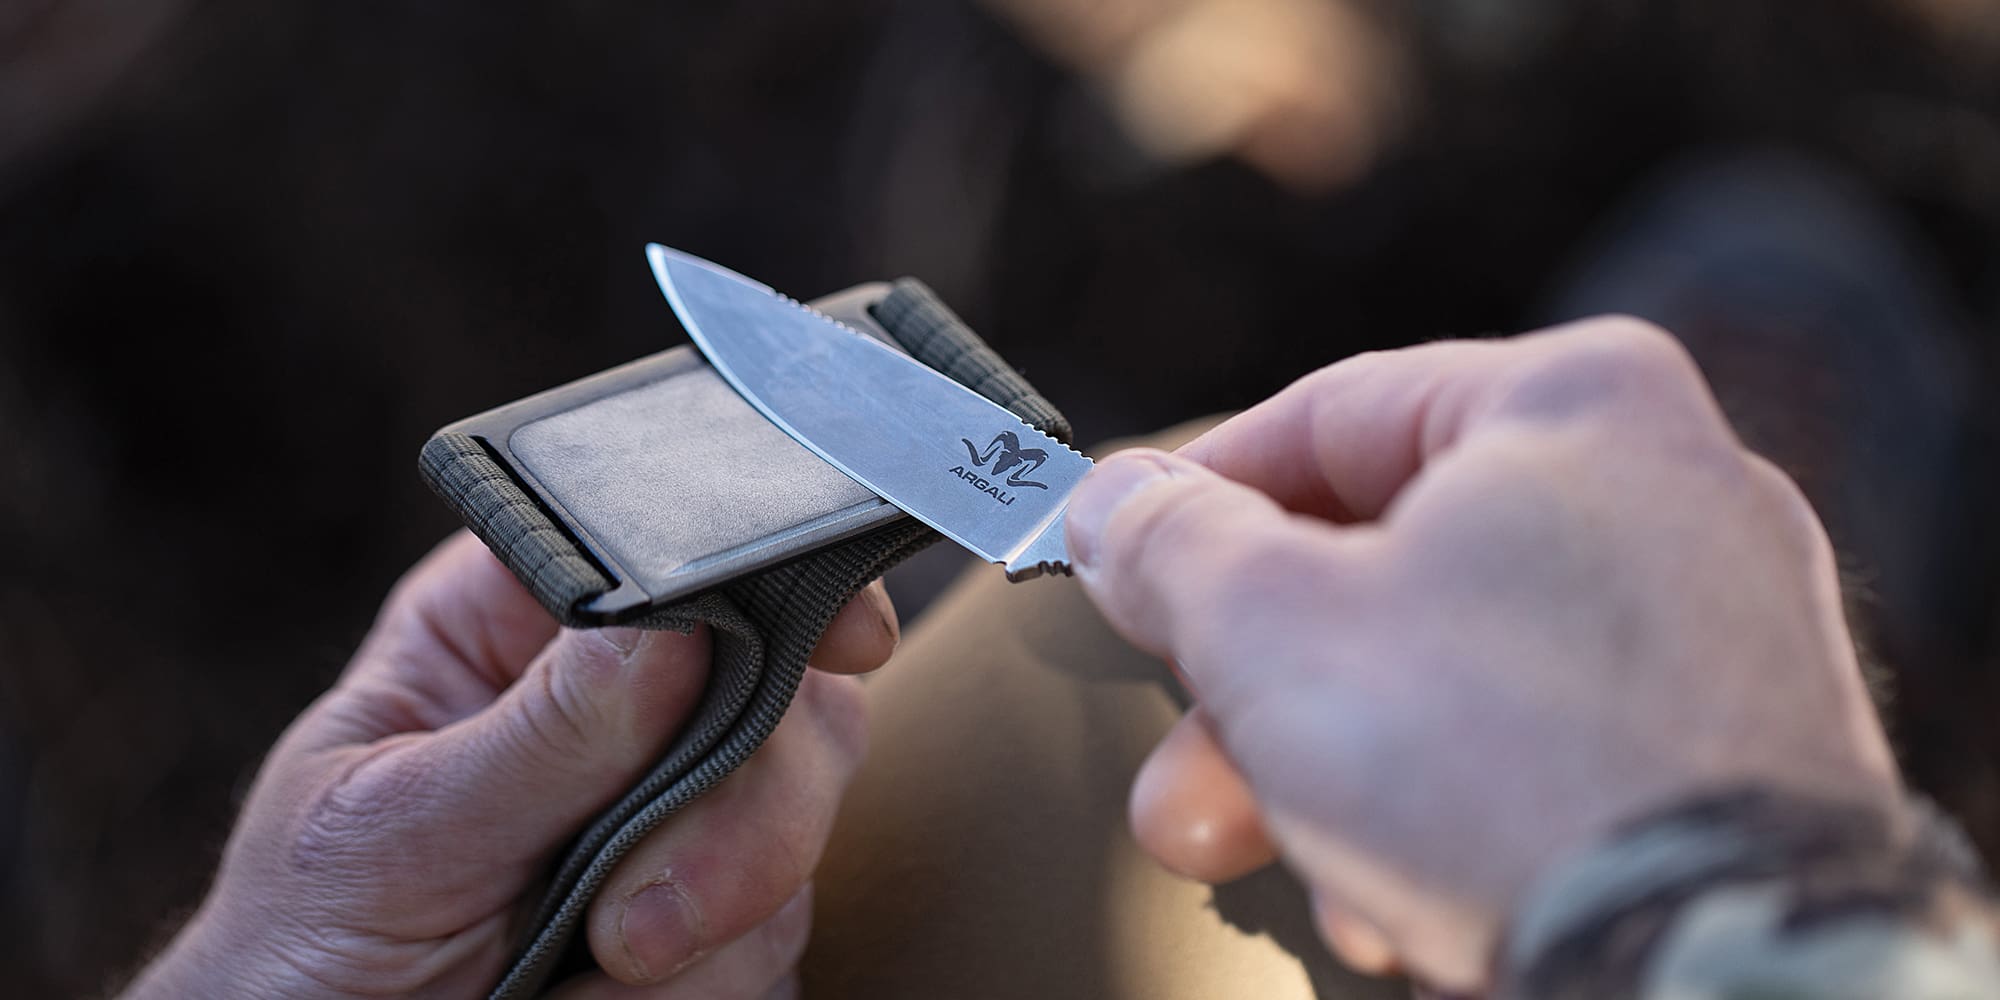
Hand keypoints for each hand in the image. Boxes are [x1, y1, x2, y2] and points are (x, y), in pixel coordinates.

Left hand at [124, 531, 899, 999]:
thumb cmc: (303, 946)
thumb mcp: (391, 833)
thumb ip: (535, 735)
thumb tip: (671, 625)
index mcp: (519, 624)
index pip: (663, 544)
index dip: (766, 568)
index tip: (837, 633)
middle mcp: (622, 700)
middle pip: (779, 679)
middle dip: (743, 802)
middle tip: (639, 917)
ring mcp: (682, 807)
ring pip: (799, 809)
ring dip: (718, 905)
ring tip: (594, 967)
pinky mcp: (719, 915)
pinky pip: (782, 928)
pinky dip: (710, 979)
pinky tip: (605, 995)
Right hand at [1065, 318, 1902, 991]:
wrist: (1714, 965)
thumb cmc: (1498, 769)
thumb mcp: (1268, 627)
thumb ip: (1169, 544)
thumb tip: (1111, 505)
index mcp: (1573, 400)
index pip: (1322, 417)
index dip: (1191, 501)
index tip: (1120, 569)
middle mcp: (1671, 486)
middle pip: (1386, 566)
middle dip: (1256, 694)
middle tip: (1180, 781)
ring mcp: (1720, 620)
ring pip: (1454, 670)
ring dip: (1340, 775)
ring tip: (1295, 865)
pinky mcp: (1740, 744)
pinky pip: (1544, 743)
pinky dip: (1453, 809)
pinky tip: (1403, 900)